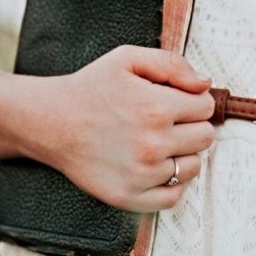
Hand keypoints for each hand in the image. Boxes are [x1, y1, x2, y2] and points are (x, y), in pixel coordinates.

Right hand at [16, 44, 215, 212]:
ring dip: (180, 154)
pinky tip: (152, 166)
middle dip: (189, 125)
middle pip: (205, 137)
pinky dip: (169, 183)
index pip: (205, 107)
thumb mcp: (127, 59)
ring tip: (154, 142)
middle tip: (162, 121)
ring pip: (193, 167)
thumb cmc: (89, 88)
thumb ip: (172, 63)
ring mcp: (141, 174)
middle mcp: (152, 144)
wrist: (50, 121)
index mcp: (156, 108)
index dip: (190, 100)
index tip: (171, 100)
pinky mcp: (129, 196)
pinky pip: (173, 196)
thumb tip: (205, 85)